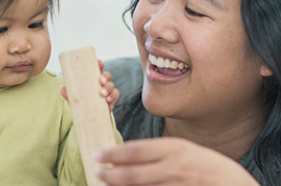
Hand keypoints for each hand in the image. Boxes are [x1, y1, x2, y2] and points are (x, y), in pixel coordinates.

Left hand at [60, 59, 119, 111]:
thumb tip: (62, 89)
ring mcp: (108, 92)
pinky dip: (113, 96)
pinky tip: (108, 100)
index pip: (97, 70)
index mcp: (93, 81)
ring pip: (112, 85)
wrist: (89, 119)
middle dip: (105, 76)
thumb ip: (69, 95)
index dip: (100, 64)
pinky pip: (115, 95)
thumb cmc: (82, 105)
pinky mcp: (112, 101)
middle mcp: (102, 84)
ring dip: (108, 87)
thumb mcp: (74, 99)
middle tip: (100, 80)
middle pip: (107, 76)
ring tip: (102, 93)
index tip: (99, 62)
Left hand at [94, 137, 259, 185]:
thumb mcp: (182, 148)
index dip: (113, 154)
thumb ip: (157, 150)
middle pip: (132, 173)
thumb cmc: (204, 163)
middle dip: (110, 174)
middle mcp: (172, 167)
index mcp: (173, 148)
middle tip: (96, 172)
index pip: (135, 150)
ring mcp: (176, 185)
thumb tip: (127, 152)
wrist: (232, 184)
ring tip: (105, 184)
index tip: (98, 155)